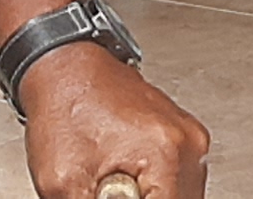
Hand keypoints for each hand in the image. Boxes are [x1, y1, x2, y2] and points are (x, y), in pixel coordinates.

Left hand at [18, 48, 209, 198]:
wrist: (66, 66)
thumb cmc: (64, 107)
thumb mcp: (63, 183)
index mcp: (165, 154)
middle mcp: (188, 144)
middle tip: (108, 192)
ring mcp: (190, 138)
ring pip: (181, 195)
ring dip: (152, 198)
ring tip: (113, 188)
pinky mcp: (183, 136)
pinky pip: (178, 179)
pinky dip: (155, 188)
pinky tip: (127, 182)